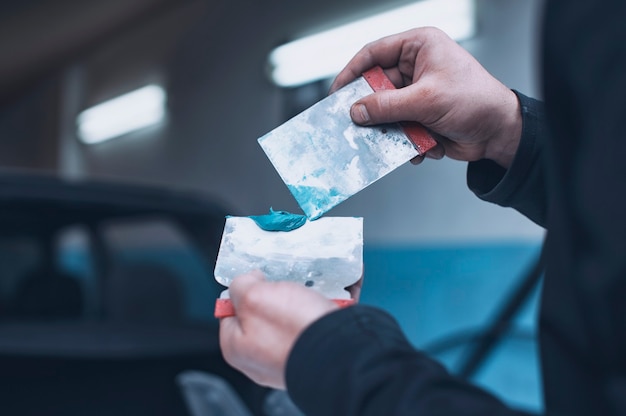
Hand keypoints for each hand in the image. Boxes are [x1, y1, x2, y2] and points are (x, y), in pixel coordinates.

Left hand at [219, 270, 338, 388]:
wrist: (343, 353)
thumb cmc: (295, 331)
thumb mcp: (254, 297)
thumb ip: (241, 285)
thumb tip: (247, 280)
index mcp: (239, 346)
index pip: (231, 311)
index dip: (243, 290)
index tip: (258, 278)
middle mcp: (264, 355)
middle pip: (266, 311)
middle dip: (280, 290)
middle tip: (291, 280)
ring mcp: (293, 353)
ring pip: (297, 313)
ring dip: (310, 294)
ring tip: (321, 282)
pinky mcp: (320, 350)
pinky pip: (322, 320)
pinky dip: (331, 304)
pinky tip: (340, 292)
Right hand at [329, 27, 521, 168]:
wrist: (499, 133)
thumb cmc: (476, 101)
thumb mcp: (427, 100)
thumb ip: (387, 106)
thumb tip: (357, 110)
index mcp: (419, 46)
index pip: (374, 53)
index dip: (352, 72)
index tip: (337, 92)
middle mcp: (416, 66)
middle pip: (376, 86)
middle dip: (371, 109)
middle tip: (356, 124)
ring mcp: (417, 92)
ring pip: (385, 111)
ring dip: (390, 128)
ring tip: (395, 139)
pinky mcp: (419, 115)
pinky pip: (398, 127)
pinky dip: (404, 139)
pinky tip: (419, 146)